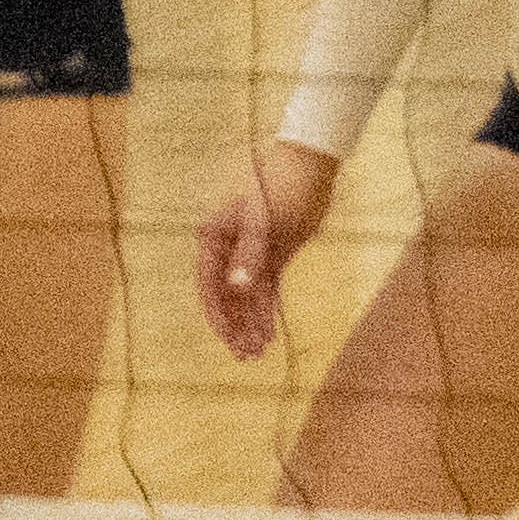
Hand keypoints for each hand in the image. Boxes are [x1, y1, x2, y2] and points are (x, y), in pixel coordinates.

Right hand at [199, 139, 341, 359]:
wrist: (308, 162)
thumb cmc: (278, 185)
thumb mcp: (263, 222)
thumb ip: (250, 257)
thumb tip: (237, 289)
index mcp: (213, 234)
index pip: (210, 284)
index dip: (219, 315)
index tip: (231, 341)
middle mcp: (227, 245)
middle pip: (226, 294)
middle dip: (235, 326)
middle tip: (247, 356)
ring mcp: (250, 249)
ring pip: (246, 294)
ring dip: (250, 321)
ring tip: (259, 351)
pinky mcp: (273, 251)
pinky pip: (266, 286)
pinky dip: (266, 308)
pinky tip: (269, 331)